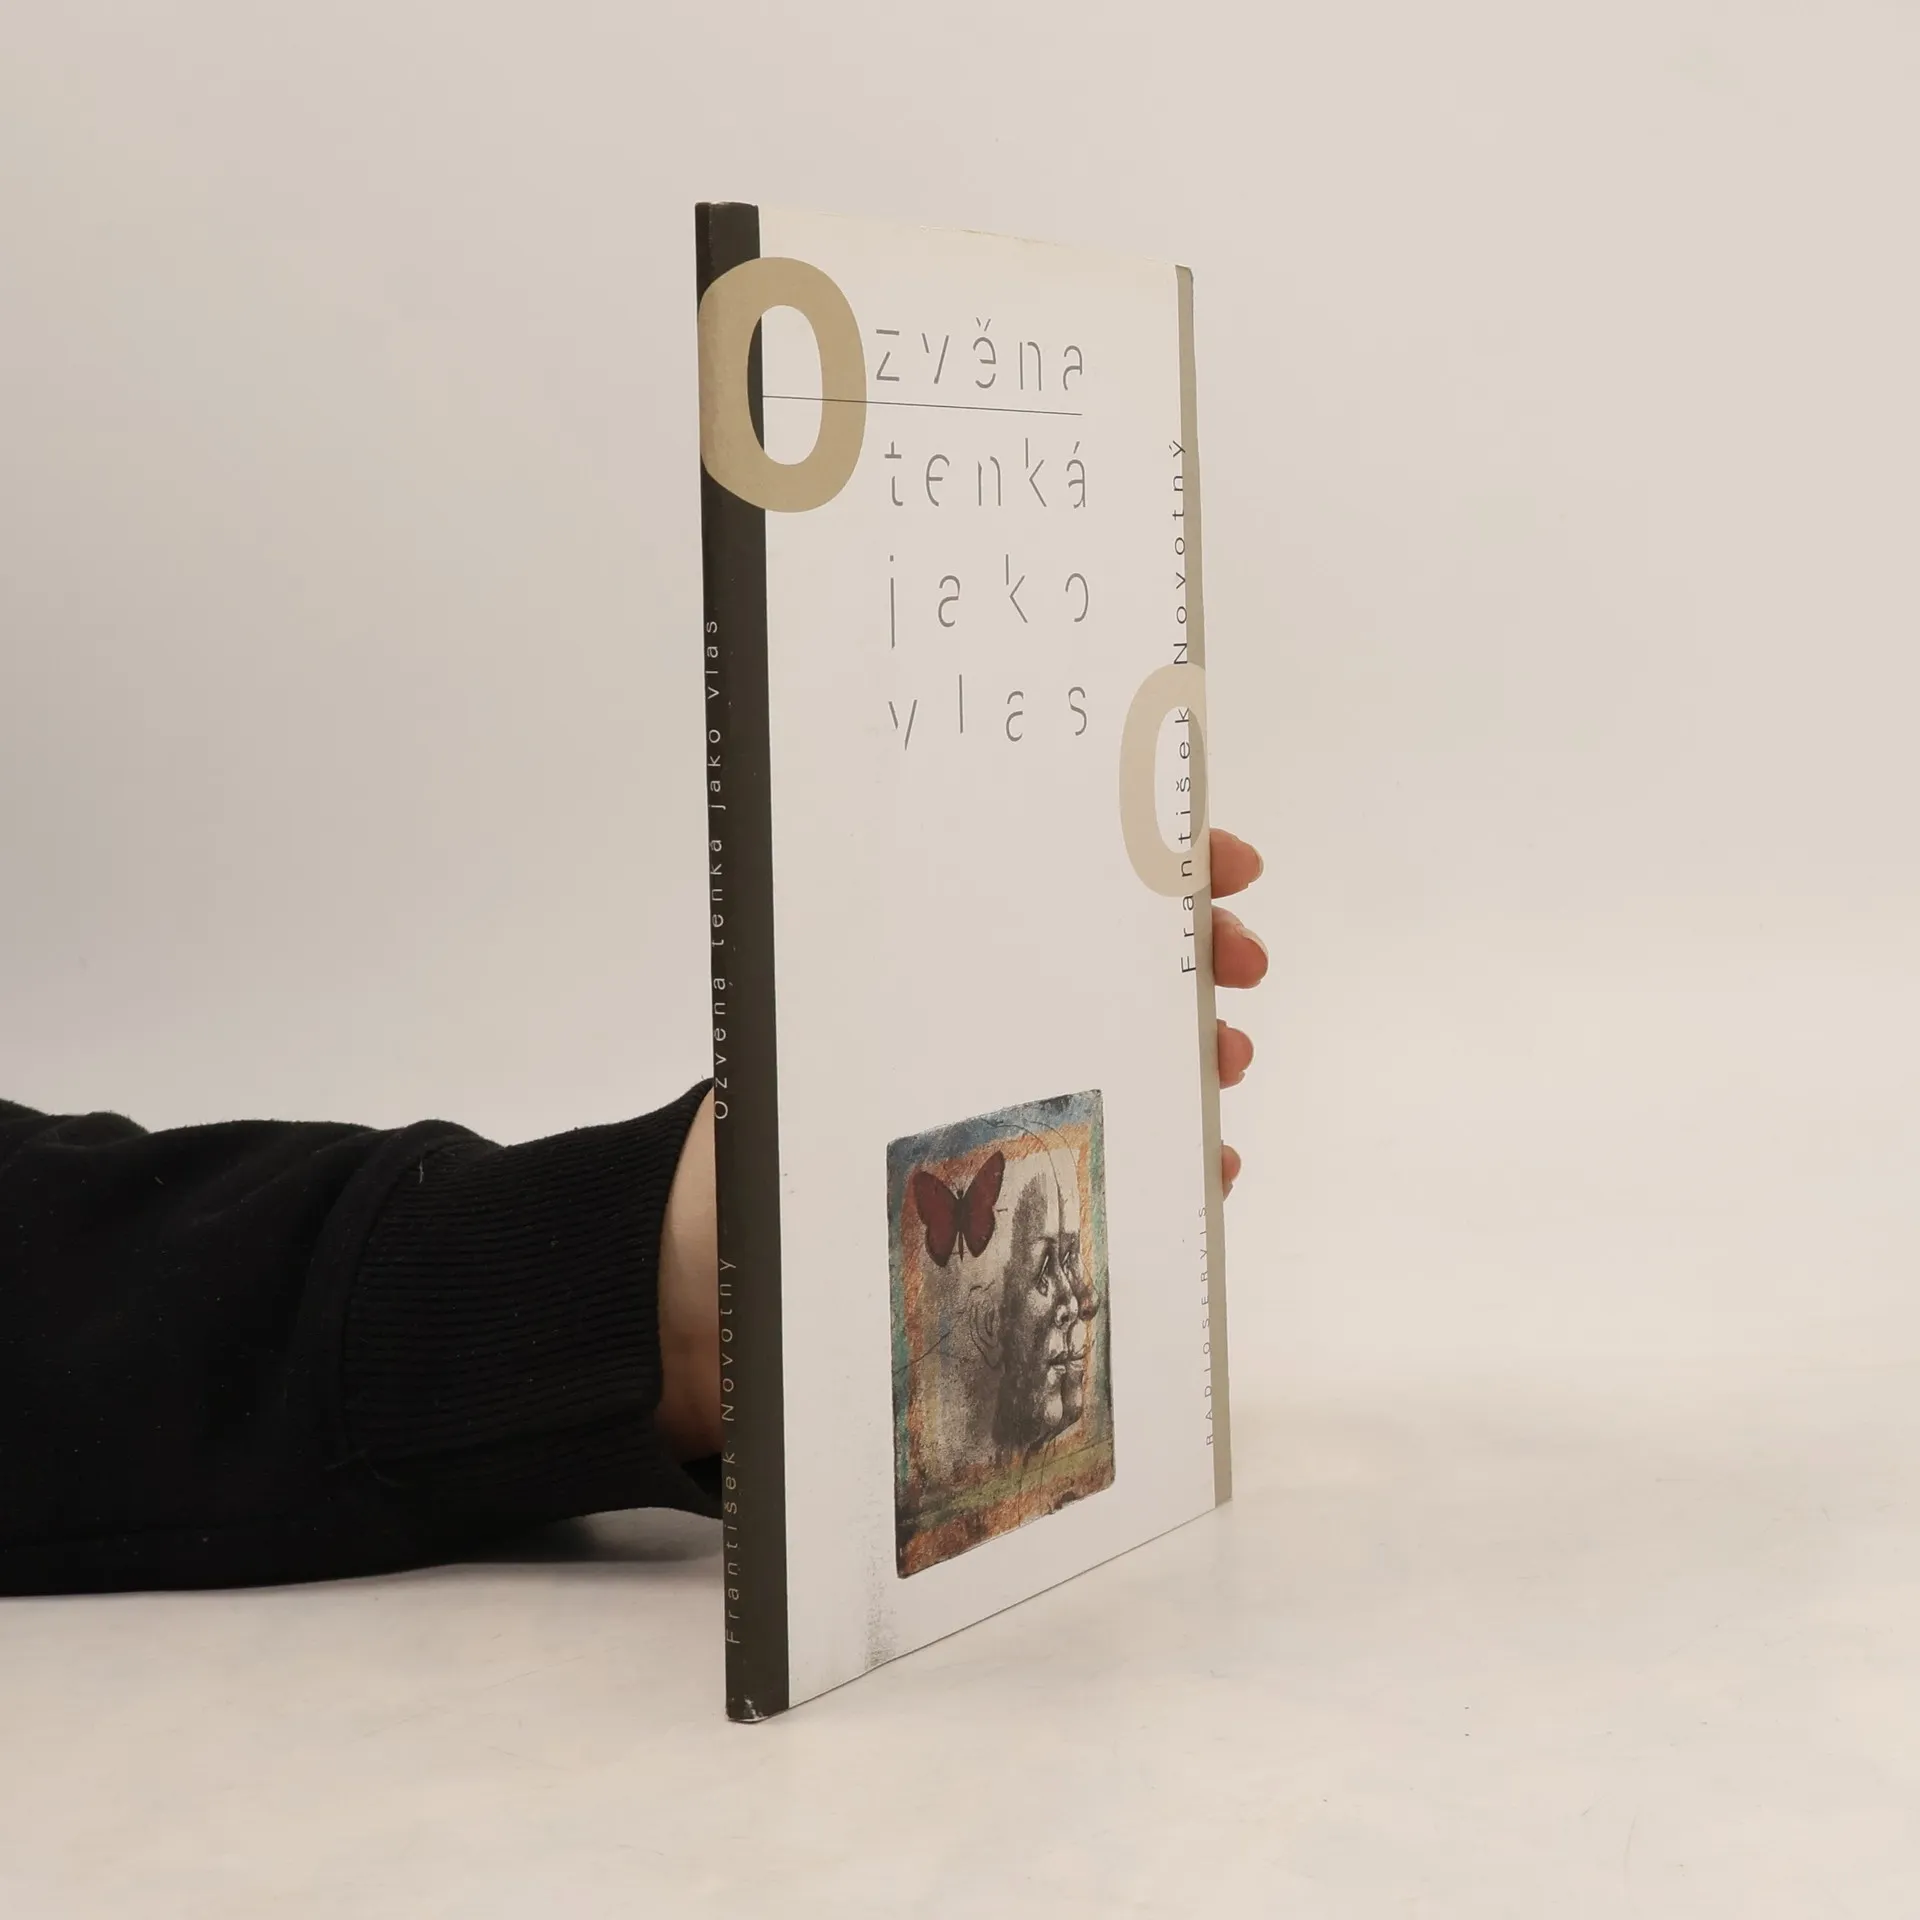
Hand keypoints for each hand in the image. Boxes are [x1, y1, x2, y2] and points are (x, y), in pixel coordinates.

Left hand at [655, 826, 1266, 1459]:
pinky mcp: (1013, 1209)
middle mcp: (973, 1042)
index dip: (1144, 863)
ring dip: (1191, 1054)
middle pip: (1106, 975)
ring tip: (1223, 1066)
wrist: (693, 1301)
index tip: (1219, 859)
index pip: (1050, 895)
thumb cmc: (733, 1167)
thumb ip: (872, 986)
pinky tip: (1205, 1161)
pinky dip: (1171, 1157)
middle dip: (1186, 956)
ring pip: (1126, 1068)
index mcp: (927, 984)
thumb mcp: (799, 1055)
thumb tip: (957, 870)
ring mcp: (999, 1122)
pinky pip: (1115, 1168)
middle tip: (1235, 960)